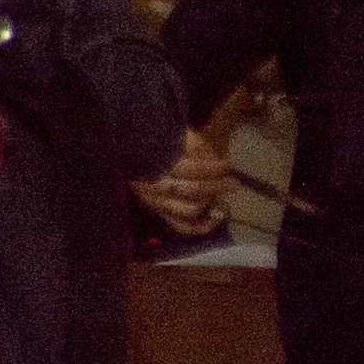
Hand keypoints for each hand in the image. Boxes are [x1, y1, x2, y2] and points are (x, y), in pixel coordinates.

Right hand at [138, 121, 238, 236]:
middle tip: (232, 182)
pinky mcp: (158, 212)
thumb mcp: (179, 136)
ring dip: (210, 204)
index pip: (192, 169)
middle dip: (217, 186)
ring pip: (188, 210)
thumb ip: (198, 147)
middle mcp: (154, 184)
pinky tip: (215, 218)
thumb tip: (218, 163)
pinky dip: (201, 226)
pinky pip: (181, 226)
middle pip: (193, 190)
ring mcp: (155, 202)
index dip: (214, 169)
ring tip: (224, 198)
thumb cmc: (160, 142)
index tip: (228, 165)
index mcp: (158, 162)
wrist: (130, 152)